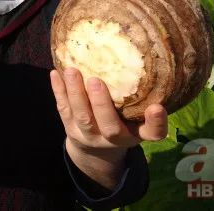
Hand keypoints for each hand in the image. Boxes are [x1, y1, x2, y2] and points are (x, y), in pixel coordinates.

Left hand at [50, 67, 167, 189]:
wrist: (95, 150)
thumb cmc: (123, 124)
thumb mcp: (137, 118)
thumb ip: (143, 99)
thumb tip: (152, 63)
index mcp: (135, 134)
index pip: (151, 133)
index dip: (156, 123)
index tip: (157, 108)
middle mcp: (113, 138)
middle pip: (108, 126)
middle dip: (101, 104)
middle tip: (96, 81)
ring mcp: (89, 135)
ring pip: (82, 116)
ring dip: (75, 93)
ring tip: (72, 71)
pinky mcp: (70, 128)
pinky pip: (63, 109)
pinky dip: (58, 91)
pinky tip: (55, 73)